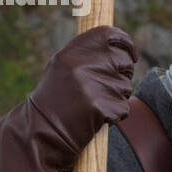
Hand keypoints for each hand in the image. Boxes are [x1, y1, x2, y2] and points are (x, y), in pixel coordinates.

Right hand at [0, 25, 136, 171]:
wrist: (39, 135)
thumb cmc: (54, 103)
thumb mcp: (63, 70)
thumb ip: (88, 56)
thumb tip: (120, 46)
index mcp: (70, 53)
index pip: (110, 35)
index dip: (126, 43)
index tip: (132, 53)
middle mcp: (81, 66)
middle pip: (124, 61)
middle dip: (123, 75)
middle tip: (104, 89)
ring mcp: (92, 86)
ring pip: (126, 87)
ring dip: (117, 97)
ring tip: (92, 105)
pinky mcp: (101, 107)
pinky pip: (124, 108)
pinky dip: (116, 115)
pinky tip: (96, 119)